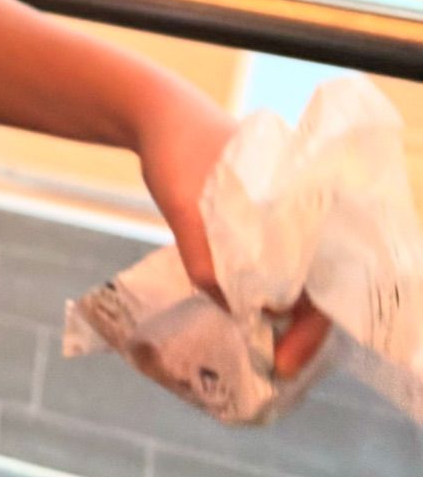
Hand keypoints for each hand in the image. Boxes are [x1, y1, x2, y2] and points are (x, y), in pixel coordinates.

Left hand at [136, 84, 329, 379]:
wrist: (153, 111)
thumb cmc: (173, 149)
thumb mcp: (183, 203)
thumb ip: (202, 252)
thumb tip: (228, 306)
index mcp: (297, 200)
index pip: (323, 276)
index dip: (309, 325)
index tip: (283, 361)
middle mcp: (296, 209)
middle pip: (314, 282)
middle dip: (299, 328)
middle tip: (273, 366)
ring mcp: (277, 214)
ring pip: (293, 275)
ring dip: (281, 311)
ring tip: (263, 349)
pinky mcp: (255, 219)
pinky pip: (270, 263)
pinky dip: (262, 291)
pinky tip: (243, 313)